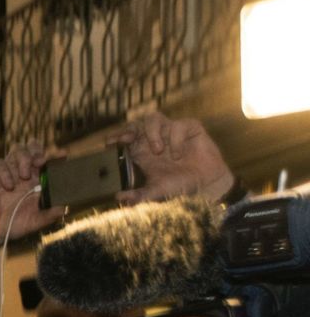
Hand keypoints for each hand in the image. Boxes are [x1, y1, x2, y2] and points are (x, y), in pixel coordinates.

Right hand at [0, 142, 64, 240]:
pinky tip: (8, 186)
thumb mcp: (34, 222)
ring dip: (24, 158)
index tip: (62, 155)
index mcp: (36, 180)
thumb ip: (49, 215)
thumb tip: (64, 207)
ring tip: (24, 175)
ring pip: (17, 149)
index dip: (55, 155)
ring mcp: (8, 172)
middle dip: (37, 150)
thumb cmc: (12, 226)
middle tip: (40, 162)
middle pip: (32, 147)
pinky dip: (5, 171)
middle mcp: (23, 173)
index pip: (48, 161)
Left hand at [108, 113, 234, 204]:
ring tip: (158, 150)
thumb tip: (119, 198)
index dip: (117, 136)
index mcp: (142, 151)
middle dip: (129, 129)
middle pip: (136, 124)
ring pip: (154, 118)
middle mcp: (154, 139)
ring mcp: (170, 131)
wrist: (206, 184)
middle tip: (126, 139)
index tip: (110, 143)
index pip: (125, 138)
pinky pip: (178, 125)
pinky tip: (179, 155)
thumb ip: (138, 196)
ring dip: (152, 133)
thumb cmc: (179, 186)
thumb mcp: (156, 192)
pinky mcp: (189, 127)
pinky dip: (176, 140)